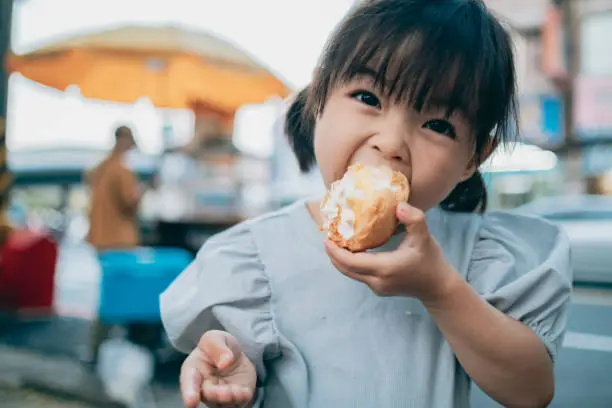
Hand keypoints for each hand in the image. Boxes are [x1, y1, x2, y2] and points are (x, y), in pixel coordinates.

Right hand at [180, 330, 256, 407]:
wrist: (235, 354)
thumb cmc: (218, 347)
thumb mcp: (215, 338)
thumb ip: (217, 346)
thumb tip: (224, 362)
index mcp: (193, 370)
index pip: (188, 382)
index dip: (189, 392)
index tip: (191, 401)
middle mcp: (204, 388)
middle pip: (207, 395)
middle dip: (215, 395)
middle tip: (224, 392)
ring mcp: (219, 396)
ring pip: (222, 402)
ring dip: (229, 398)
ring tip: (236, 392)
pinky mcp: (236, 398)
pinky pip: (238, 401)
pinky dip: (242, 397)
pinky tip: (245, 392)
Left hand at [325, 202, 456, 301]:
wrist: (438, 287)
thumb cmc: (431, 260)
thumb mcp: (425, 236)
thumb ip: (413, 219)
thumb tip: (398, 206)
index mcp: (385, 268)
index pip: (351, 262)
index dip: (335, 251)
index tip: (327, 237)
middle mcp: (377, 281)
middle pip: (345, 269)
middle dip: (333, 254)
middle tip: (327, 236)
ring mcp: (377, 287)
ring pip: (350, 273)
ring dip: (340, 259)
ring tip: (335, 241)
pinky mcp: (378, 288)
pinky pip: (358, 275)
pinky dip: (350, 263)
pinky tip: (350, 250)